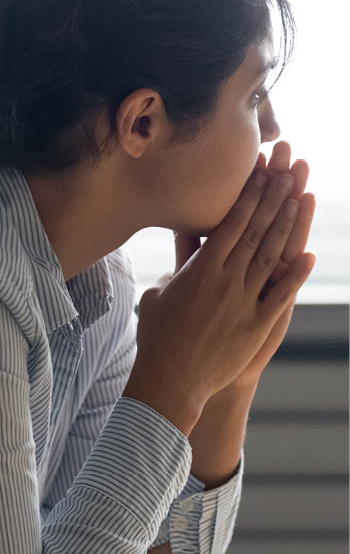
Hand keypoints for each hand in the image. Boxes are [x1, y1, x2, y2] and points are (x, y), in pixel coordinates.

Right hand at [167, 141, 315, 394]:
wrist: (170, 380)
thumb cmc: (157, 337)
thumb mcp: (159, 293)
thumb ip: (176, 267)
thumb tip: (181, 248)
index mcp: (201, 269)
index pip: (230, 223)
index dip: (248, 196)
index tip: (262, 174)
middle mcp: (226, 280)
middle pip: (255, 232)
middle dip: (273, 200)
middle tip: (288, 173)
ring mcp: (243, 302)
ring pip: (270, 257)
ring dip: (287, 227)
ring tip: (300, 200)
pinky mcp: (256, 326)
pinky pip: (281, 296)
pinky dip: (296, 275)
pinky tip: (309, 256)